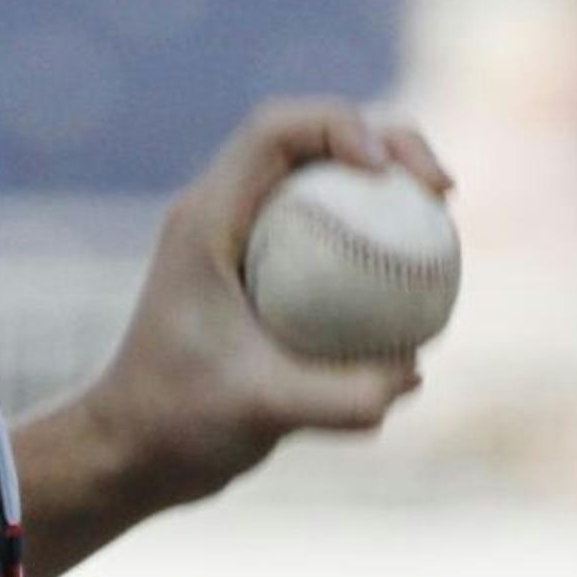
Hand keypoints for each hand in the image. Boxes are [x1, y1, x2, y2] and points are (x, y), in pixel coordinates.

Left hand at [85, 98, 452, 512]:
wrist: (134, 451)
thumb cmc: (179, 424)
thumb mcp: (263, 414)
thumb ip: (340, 397)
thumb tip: (414, 370)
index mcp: (207, 219)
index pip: (274, 131)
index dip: (341, 125)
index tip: (389, 173)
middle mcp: (225, 217)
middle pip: (311, 140)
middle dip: (385, 142)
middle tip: (442, 194)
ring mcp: (246, 246)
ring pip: (325, 185)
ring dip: (385, 191)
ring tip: (442, 229)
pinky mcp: (266, 281)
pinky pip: (332, 238)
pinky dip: (378, 245)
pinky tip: (422, 295)